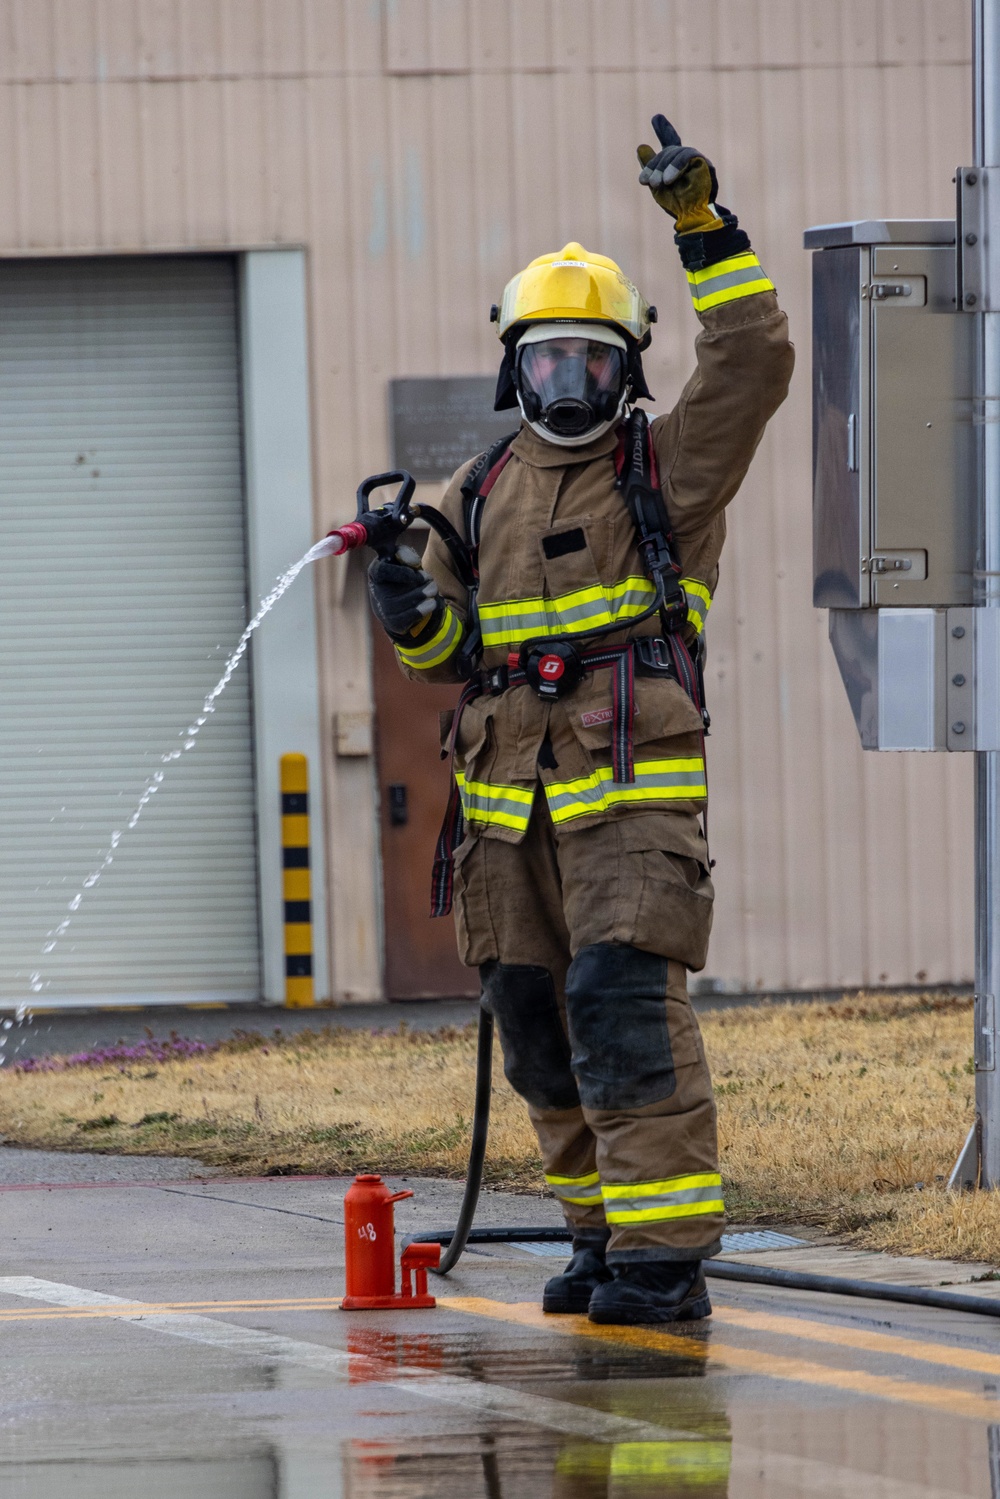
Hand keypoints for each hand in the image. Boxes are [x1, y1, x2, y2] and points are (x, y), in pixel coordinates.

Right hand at [368, 547, 439, 638]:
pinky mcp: (395, 623)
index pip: (383, 571)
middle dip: (421, 583)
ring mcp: (384, 610)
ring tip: (433, 589)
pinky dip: (426, 607)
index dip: (403, 572)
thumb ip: (405, 553)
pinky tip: (432, 602)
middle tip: (430, 579)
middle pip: (401, 589)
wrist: (397, 603)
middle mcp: (376, 593)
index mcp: (375, 573)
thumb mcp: (401, 559)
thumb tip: (413, 563)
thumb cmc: (401, 574)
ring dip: (426, 594)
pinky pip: (413, 615)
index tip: (418, 569)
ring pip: (408, 602)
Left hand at [637, 115, 719, 233]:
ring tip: (657, 184)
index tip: (656, 118)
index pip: (670, 141)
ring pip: (675, 153)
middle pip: (667, 151)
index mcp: (676, 162)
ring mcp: (696, 159)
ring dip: (663, 168)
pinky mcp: (704, 162)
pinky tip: (669, 180)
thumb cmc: (675, 204)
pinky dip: (675, 167)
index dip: (663, 129)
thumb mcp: (657, 184)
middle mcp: (686, 157)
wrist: (690, 217)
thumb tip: (641, 146)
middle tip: (647, 182)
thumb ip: (650, 165)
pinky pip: (686, 156)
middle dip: (655, 165)